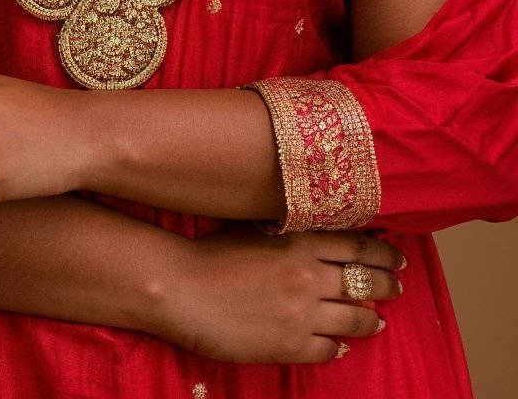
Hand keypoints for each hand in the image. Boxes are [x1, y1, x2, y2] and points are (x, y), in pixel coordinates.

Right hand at [148, 227, 403, 363]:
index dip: (382, 254)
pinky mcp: (290, 345)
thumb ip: (292, 233)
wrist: (181, 288)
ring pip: (353, 318)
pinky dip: (338, 347)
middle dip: (386, 284)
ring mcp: (302, 314)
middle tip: (398, 286)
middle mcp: (309, 276)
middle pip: (363, 281)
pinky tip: (340, 346)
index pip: (357, 247)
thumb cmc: (211, 252)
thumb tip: (321, 238)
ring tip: (377, 320)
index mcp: (301, 242)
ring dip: (369, 318)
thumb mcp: (257, 229)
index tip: (397, 257)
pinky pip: (328, 349)